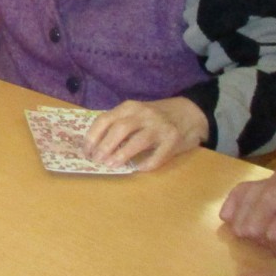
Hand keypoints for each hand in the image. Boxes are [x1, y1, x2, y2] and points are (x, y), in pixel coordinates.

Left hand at [84, 97, 207, 170]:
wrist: (190, 112)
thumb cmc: (155, 116)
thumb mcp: (135, 113)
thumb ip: (118, 123)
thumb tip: (94, 144)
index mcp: (130, 107)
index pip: (105, 119)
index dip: (93, 136)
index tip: (85, 150)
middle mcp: (144, 114)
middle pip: (119, 129)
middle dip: (105, 146)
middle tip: (96, 160)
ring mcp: (160, 126)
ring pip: (137, 141)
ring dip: (122, 154)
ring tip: (110, 165)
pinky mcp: (174, 139)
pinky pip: (158, 155)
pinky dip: (146, 164)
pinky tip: (137, 168)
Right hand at [220, 164, 275, 259]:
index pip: (275, 237)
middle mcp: (268, 197)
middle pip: (250, 231)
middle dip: (263, 242)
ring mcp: (252, 192)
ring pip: (236, 224)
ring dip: (249, 234)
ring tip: (265, 231)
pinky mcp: (241, 189)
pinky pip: (226, 210)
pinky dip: (233, 219)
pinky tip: (247, 222)